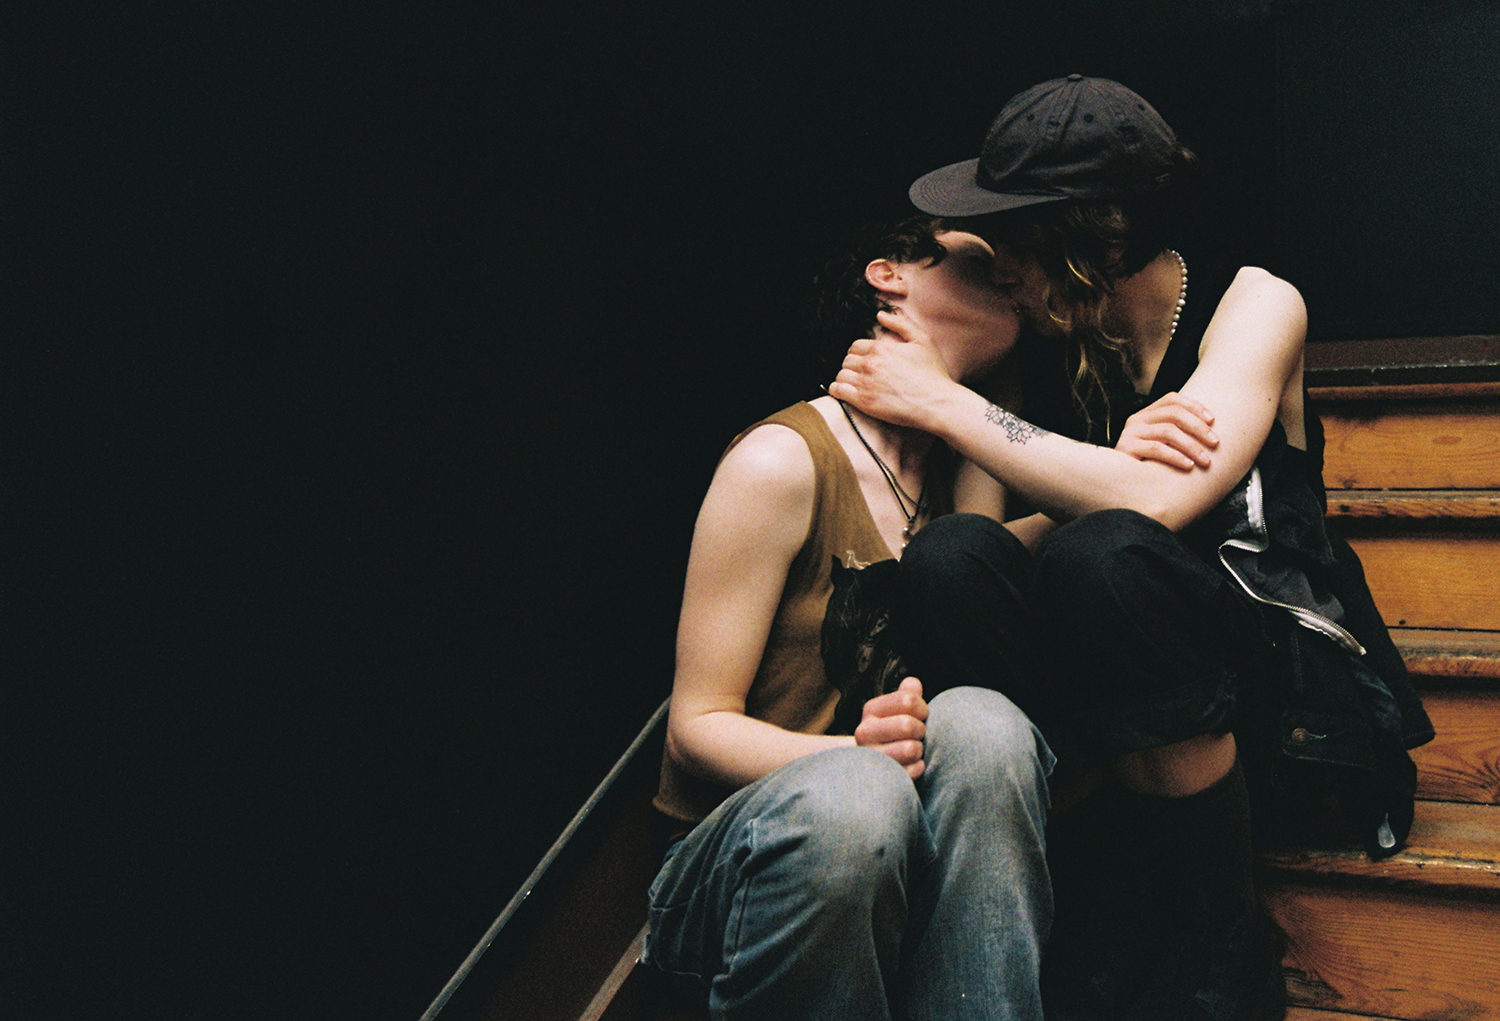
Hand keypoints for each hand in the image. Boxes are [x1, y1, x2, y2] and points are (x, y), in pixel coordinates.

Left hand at [828, 311, 957, 430]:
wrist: (936, 403)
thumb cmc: (933, 373)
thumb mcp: (923, 340)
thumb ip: (901, 324)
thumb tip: (880, 314)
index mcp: (881, 348)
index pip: (855, 346)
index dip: (859, 353)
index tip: (865, 360)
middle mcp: (870, 364)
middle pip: (847, 360)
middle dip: (852, 365)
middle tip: (861, 373)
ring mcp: (865, 383)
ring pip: (840, 374)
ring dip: (845, 377)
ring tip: (853, 383)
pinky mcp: (863, 402)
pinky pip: (837, 390)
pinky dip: (837, 389)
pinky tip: (844, 392)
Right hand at [855, 676, 928, 778]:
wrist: (875, 765)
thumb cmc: (894, 732)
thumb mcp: (897, 710)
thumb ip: (907, 695)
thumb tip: (913, 683)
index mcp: (871, 710)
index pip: (908, 700)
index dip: (922, 708)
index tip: (921, 715)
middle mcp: (864, 731)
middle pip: (908, 725)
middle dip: (921, 730)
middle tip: (917, 735)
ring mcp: (871, 756)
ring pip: (911, 748)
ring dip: (919, 750)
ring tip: (913, 750)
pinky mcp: (881, 777)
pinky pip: (913, 770)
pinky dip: (919, 767)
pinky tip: (911, 765)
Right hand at [1116, 391, 1218, 469]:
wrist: (1119, 484)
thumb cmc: (1147, 465)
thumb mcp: (1162, 444)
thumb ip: (1177, 433)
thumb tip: (1210, 429)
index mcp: (1146, 414)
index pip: (1172, 399)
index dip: (1194, 406)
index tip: (1213, 420)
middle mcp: (1137, 419)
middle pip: (1173, 413)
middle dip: (1198, 427)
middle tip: (1215, 442)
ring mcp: (1130, 432)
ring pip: (1168, 431)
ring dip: (1191, 446)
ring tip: (1205, 460)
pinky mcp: (1126, 448)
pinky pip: (1157, 448)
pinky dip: (1176, 457)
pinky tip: (1189, 466)